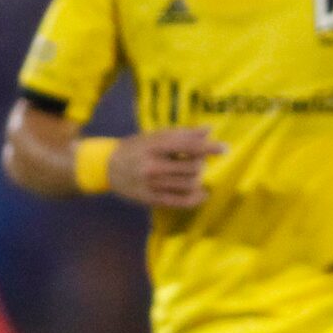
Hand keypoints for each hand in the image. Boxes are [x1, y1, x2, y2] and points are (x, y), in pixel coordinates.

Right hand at [108, 128, 225, 208]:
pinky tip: (202, 194)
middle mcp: (153, 166)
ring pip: (189, 185)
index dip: (208, 148)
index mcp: (153, 146)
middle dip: (201, 164)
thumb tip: (208, 131)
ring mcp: (152, 184)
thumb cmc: (136, 147)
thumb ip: (181, 134)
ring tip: (196, 174)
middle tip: (199, 161)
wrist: (107, 167)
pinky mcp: (152, 199)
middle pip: (192, 168)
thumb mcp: (154, 136)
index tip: (224, 148)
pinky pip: (181, 202)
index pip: (187, 146)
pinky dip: (196, 199)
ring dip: (199, 179)